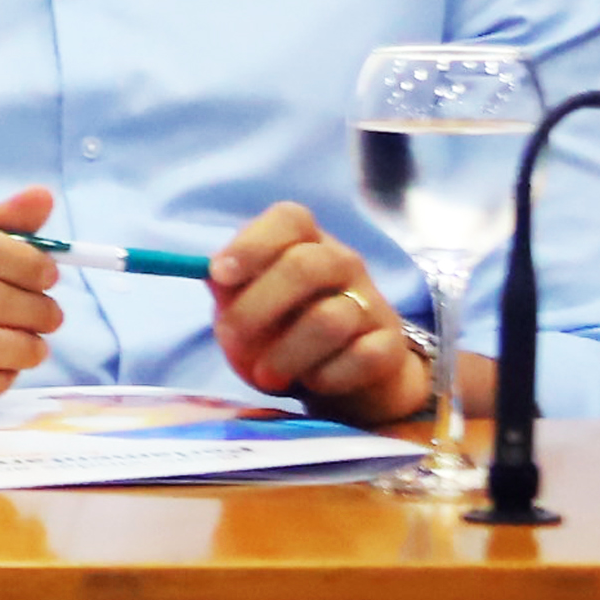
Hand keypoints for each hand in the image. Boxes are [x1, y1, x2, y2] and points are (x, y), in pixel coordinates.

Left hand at [209, 198, 436, 421]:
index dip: (252, 243)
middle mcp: (344, 264)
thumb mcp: (246, 306)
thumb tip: (209, 272)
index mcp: (305, 244)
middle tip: (232, 338)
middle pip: (306, 265)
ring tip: (266, 375)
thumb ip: (227, 286)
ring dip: (286, 354)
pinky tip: (313, 381)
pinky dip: (327, 376)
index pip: (290, 218)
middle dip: (257, 307)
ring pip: (331, 318)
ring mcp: (372, 303)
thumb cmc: (283, 331)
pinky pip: (362, 357)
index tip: (219, 274)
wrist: (344, 377)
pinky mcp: (390, 346)